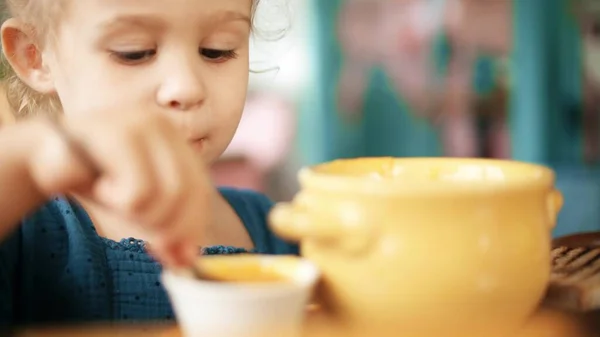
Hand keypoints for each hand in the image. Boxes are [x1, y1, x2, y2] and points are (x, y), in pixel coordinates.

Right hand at [28, 112, 211, 266]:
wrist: (39, 156)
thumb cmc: (94, 180)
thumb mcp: (138, 206)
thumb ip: (166, 226)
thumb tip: (187, 260)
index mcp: (177, 143)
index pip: (201, 190)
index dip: (192, 228)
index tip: (178, 258)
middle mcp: (165, 128)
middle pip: (190, 193)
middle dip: (170, 229)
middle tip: (149, 243)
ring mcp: (143, 126)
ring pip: (170, 193)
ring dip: (141, 215)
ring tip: (115, 202)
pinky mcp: (119, 132)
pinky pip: (139, 189)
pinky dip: (119, 201)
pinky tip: (102, 187)